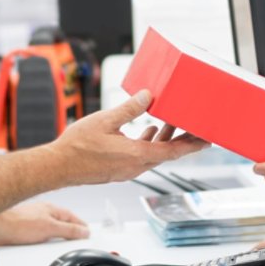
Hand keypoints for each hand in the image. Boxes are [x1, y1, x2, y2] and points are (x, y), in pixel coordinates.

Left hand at [0, 201, 88, 246]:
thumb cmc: (17, 222)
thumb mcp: (50, 228)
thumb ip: (69, 230)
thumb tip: (84, 231)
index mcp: (53, 210)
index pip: (74, 219)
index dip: (82, 228)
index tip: (88, 236)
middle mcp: (43, 215)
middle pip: (61, 227)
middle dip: (67, 237)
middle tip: (74, 246)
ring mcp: (32, 224)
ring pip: (47, 235)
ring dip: (51, 243)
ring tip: (54, 252)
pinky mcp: (21, 234)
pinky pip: (35, 242)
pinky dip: (38, 248)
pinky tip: (37, 253)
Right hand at [52, 90, 208, 185]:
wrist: (57, 167)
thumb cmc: (77, 147)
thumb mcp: (105, 121)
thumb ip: (129, 109)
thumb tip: (147, 95)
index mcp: (136, 156)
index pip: (173, 152)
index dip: (191, 145)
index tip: (206, 141)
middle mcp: (135, 166)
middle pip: (167, 153)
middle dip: (182, 140)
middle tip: (196, 129)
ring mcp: (127, 169)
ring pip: (154, 155)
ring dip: (164, 140)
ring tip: (170, 123)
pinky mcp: (119, 169)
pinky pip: (142, 156)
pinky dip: (150, 144)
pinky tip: (148, 131)